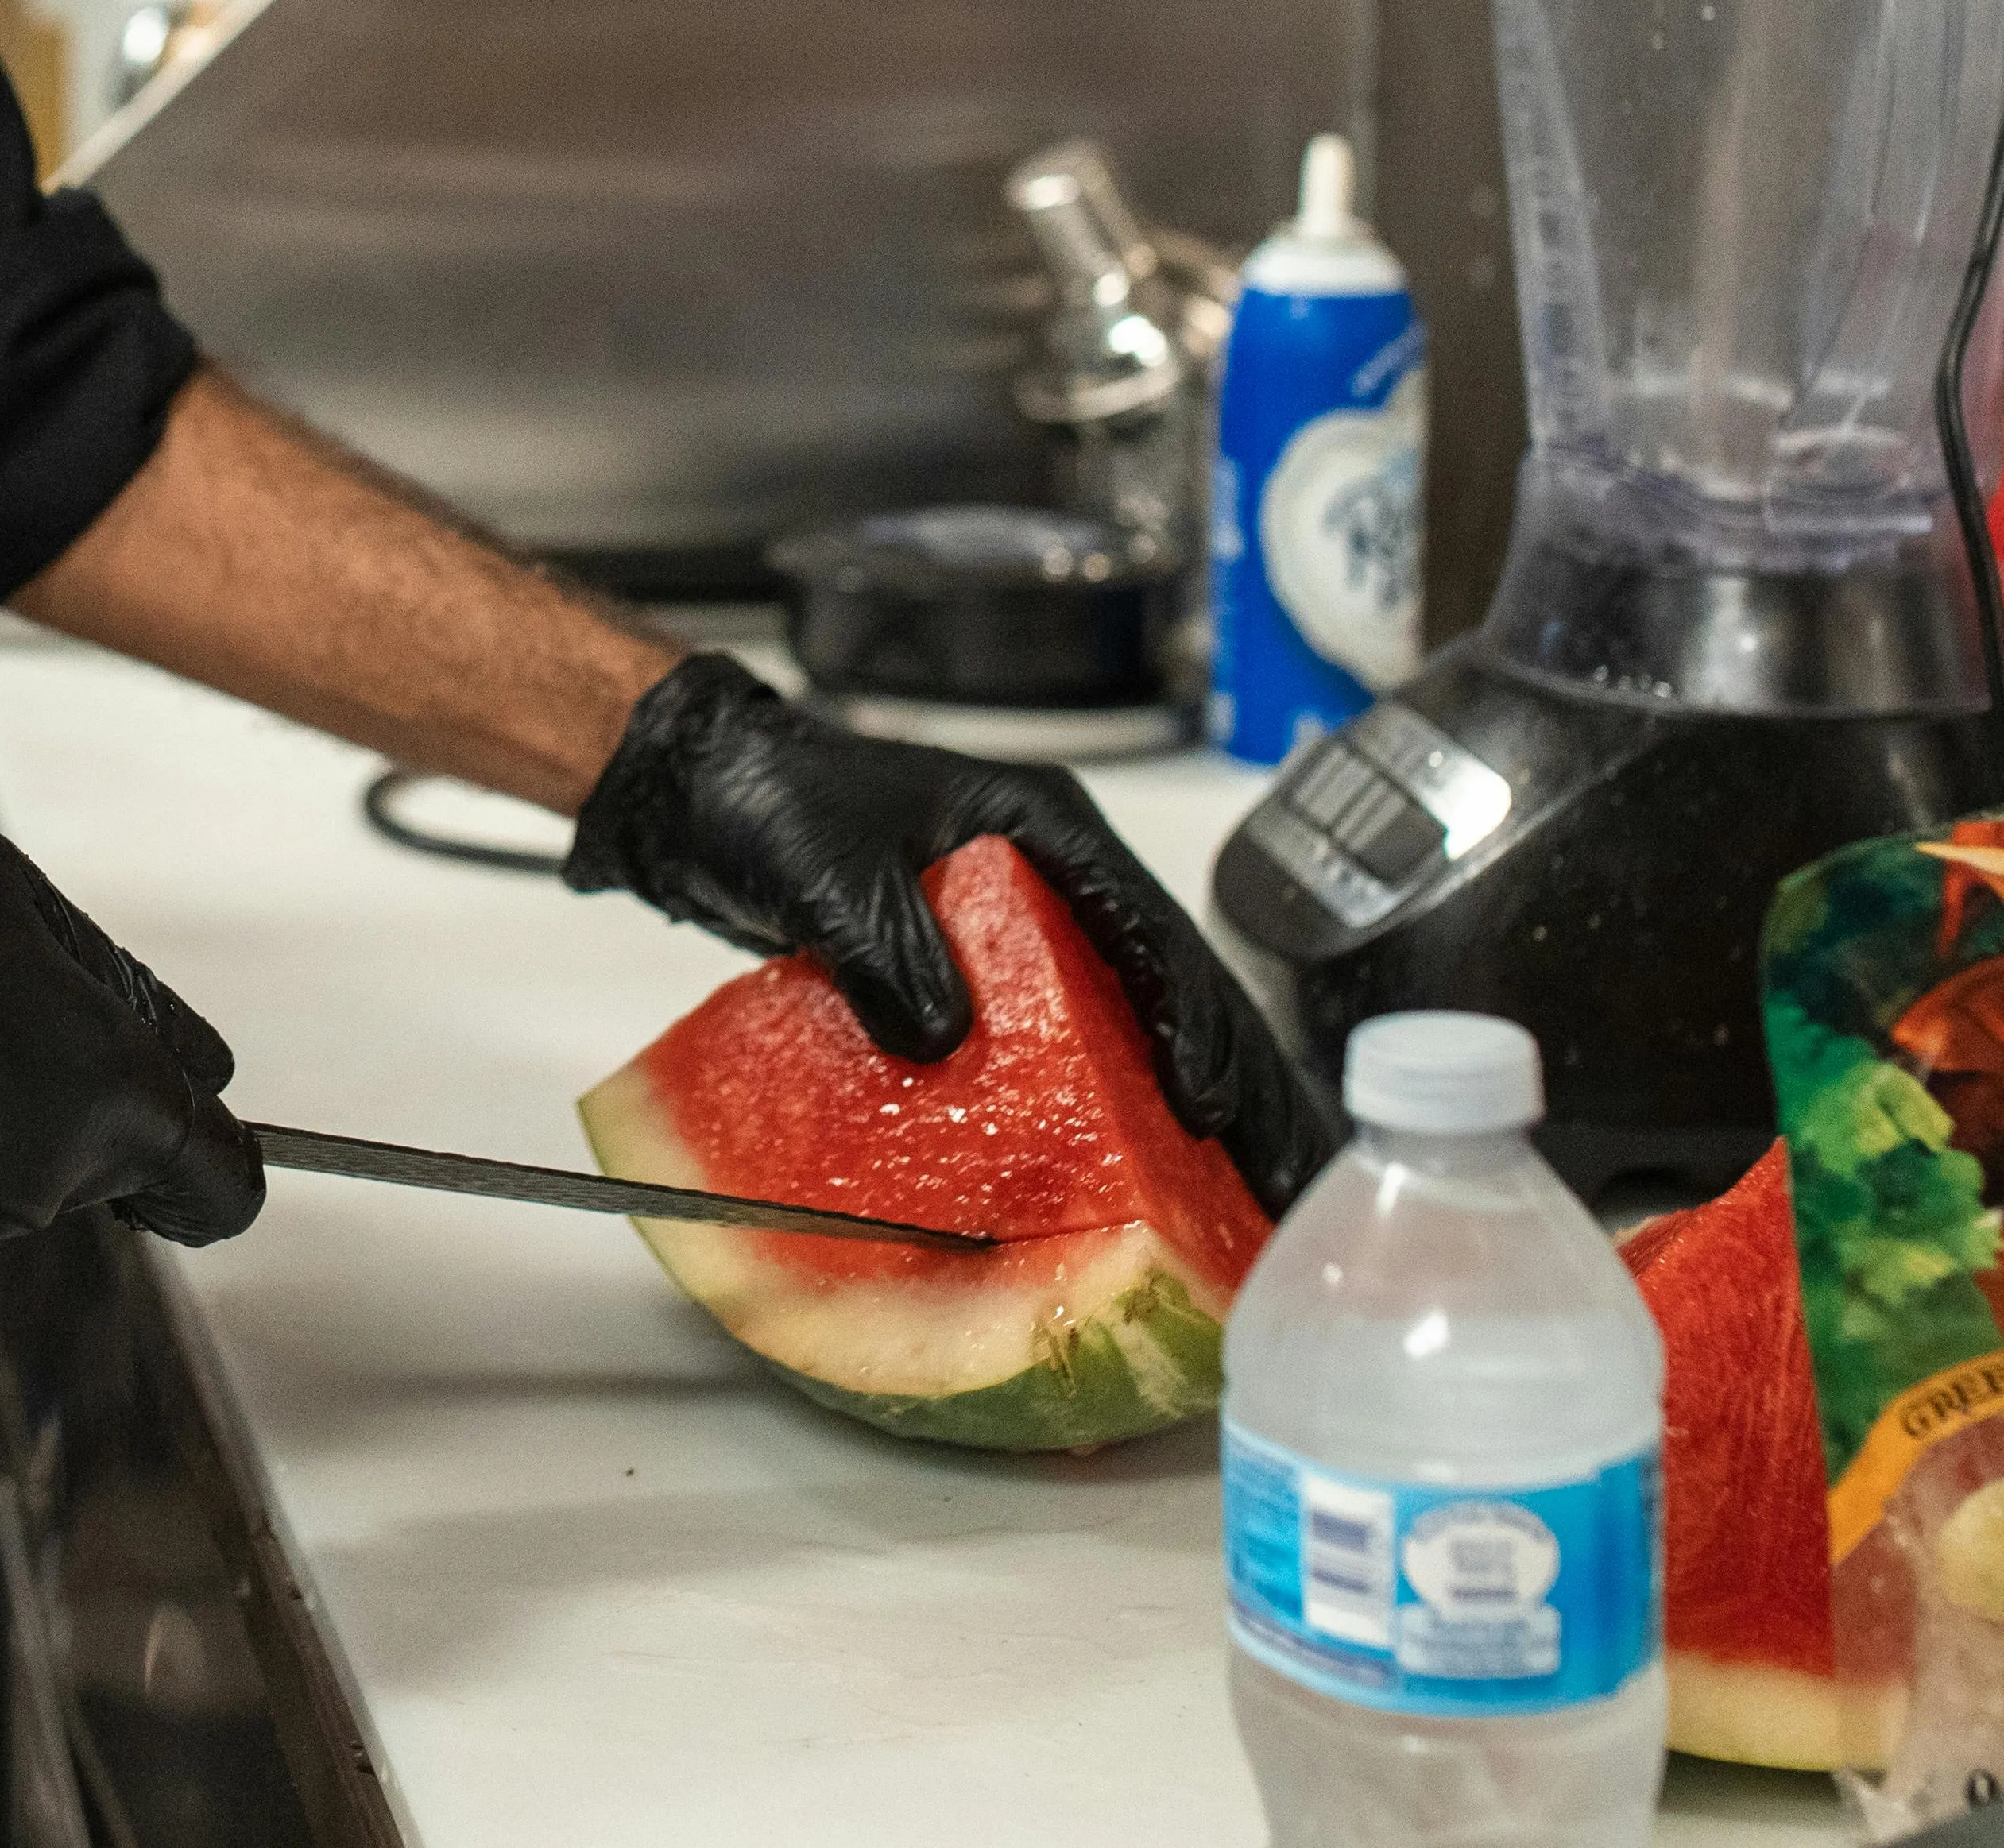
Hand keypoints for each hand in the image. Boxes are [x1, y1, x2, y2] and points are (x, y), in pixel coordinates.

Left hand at [562, 655, 1335, 1211]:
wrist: (713, 799)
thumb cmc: (775, 804)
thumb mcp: (830, 869)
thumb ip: (886, 946)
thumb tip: (942, 1042)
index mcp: (1045, 830)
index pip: (1148, 933)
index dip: (1189, 1022)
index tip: (1205, 1109)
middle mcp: (1059, 881)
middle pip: (1178, 989)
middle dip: (1245, 1087)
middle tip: (1291, 1184)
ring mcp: (1036, 933)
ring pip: (1147, 1027)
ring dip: (1209, 1114)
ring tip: (1261, 1203)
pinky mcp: (1000, 983)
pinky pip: (1083, 1054)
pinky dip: (1128, 1118)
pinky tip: (1162, 1190)